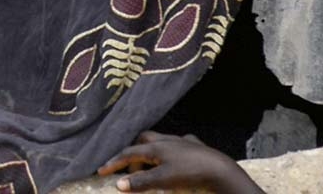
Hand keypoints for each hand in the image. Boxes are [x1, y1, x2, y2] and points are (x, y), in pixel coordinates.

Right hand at [97, 131, 264, 193]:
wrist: (221, 171)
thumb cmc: (189, 174)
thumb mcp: (162, 181)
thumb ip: (140, 182)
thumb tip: (118, 184)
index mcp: (155, 147)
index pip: (129, 153)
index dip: (114, 162)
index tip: (101, 171)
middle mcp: (167, 140)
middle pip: (143, 139)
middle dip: (133, 150)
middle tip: (128, 165)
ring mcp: (183, 142)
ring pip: (161, 140)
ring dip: (151, 148)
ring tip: (149, 162)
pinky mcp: (197, 146)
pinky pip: (180, 144)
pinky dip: (172, 150)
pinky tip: (176, 157)